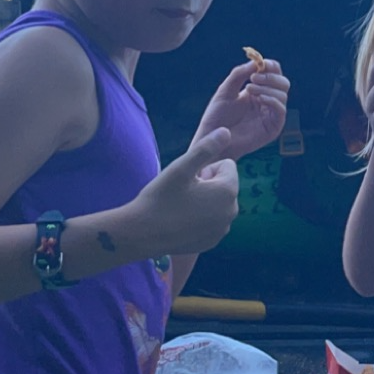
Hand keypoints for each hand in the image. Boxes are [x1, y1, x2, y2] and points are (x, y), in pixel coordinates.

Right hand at [126, 128, 239, 255]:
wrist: (141, 234)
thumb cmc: (161, 197)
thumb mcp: (182, 168)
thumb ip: (206, 148)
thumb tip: (226, 131)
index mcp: (228, 192)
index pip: (227, 166)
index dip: (206, 168)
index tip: (188, 179)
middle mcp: (231, 212)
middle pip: (224, 185)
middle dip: (207, 184)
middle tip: (181, 192)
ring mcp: (222, 230)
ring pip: (218, 204)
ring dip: (204, 201)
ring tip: (180, 206)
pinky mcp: (212, 242)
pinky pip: (212, 221)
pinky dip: (201, 219)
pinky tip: (180, 221)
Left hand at [197, 56, 290, 158]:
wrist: (213, 139)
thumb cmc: (217, 116)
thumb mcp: (225, 90)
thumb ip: (239, 74)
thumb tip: (256, 62)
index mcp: (258, 90)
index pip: (273, 73)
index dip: (270, 66)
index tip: (261, 63)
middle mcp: (267, 101)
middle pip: (283, 82)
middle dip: (270, 76)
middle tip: (253, 78)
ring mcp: (271, 114)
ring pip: (283, 94)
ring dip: (267, 87)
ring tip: (249, 89)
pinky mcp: (273, 127)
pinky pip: (281, 109)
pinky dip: (272, 100)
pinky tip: (259, 99)